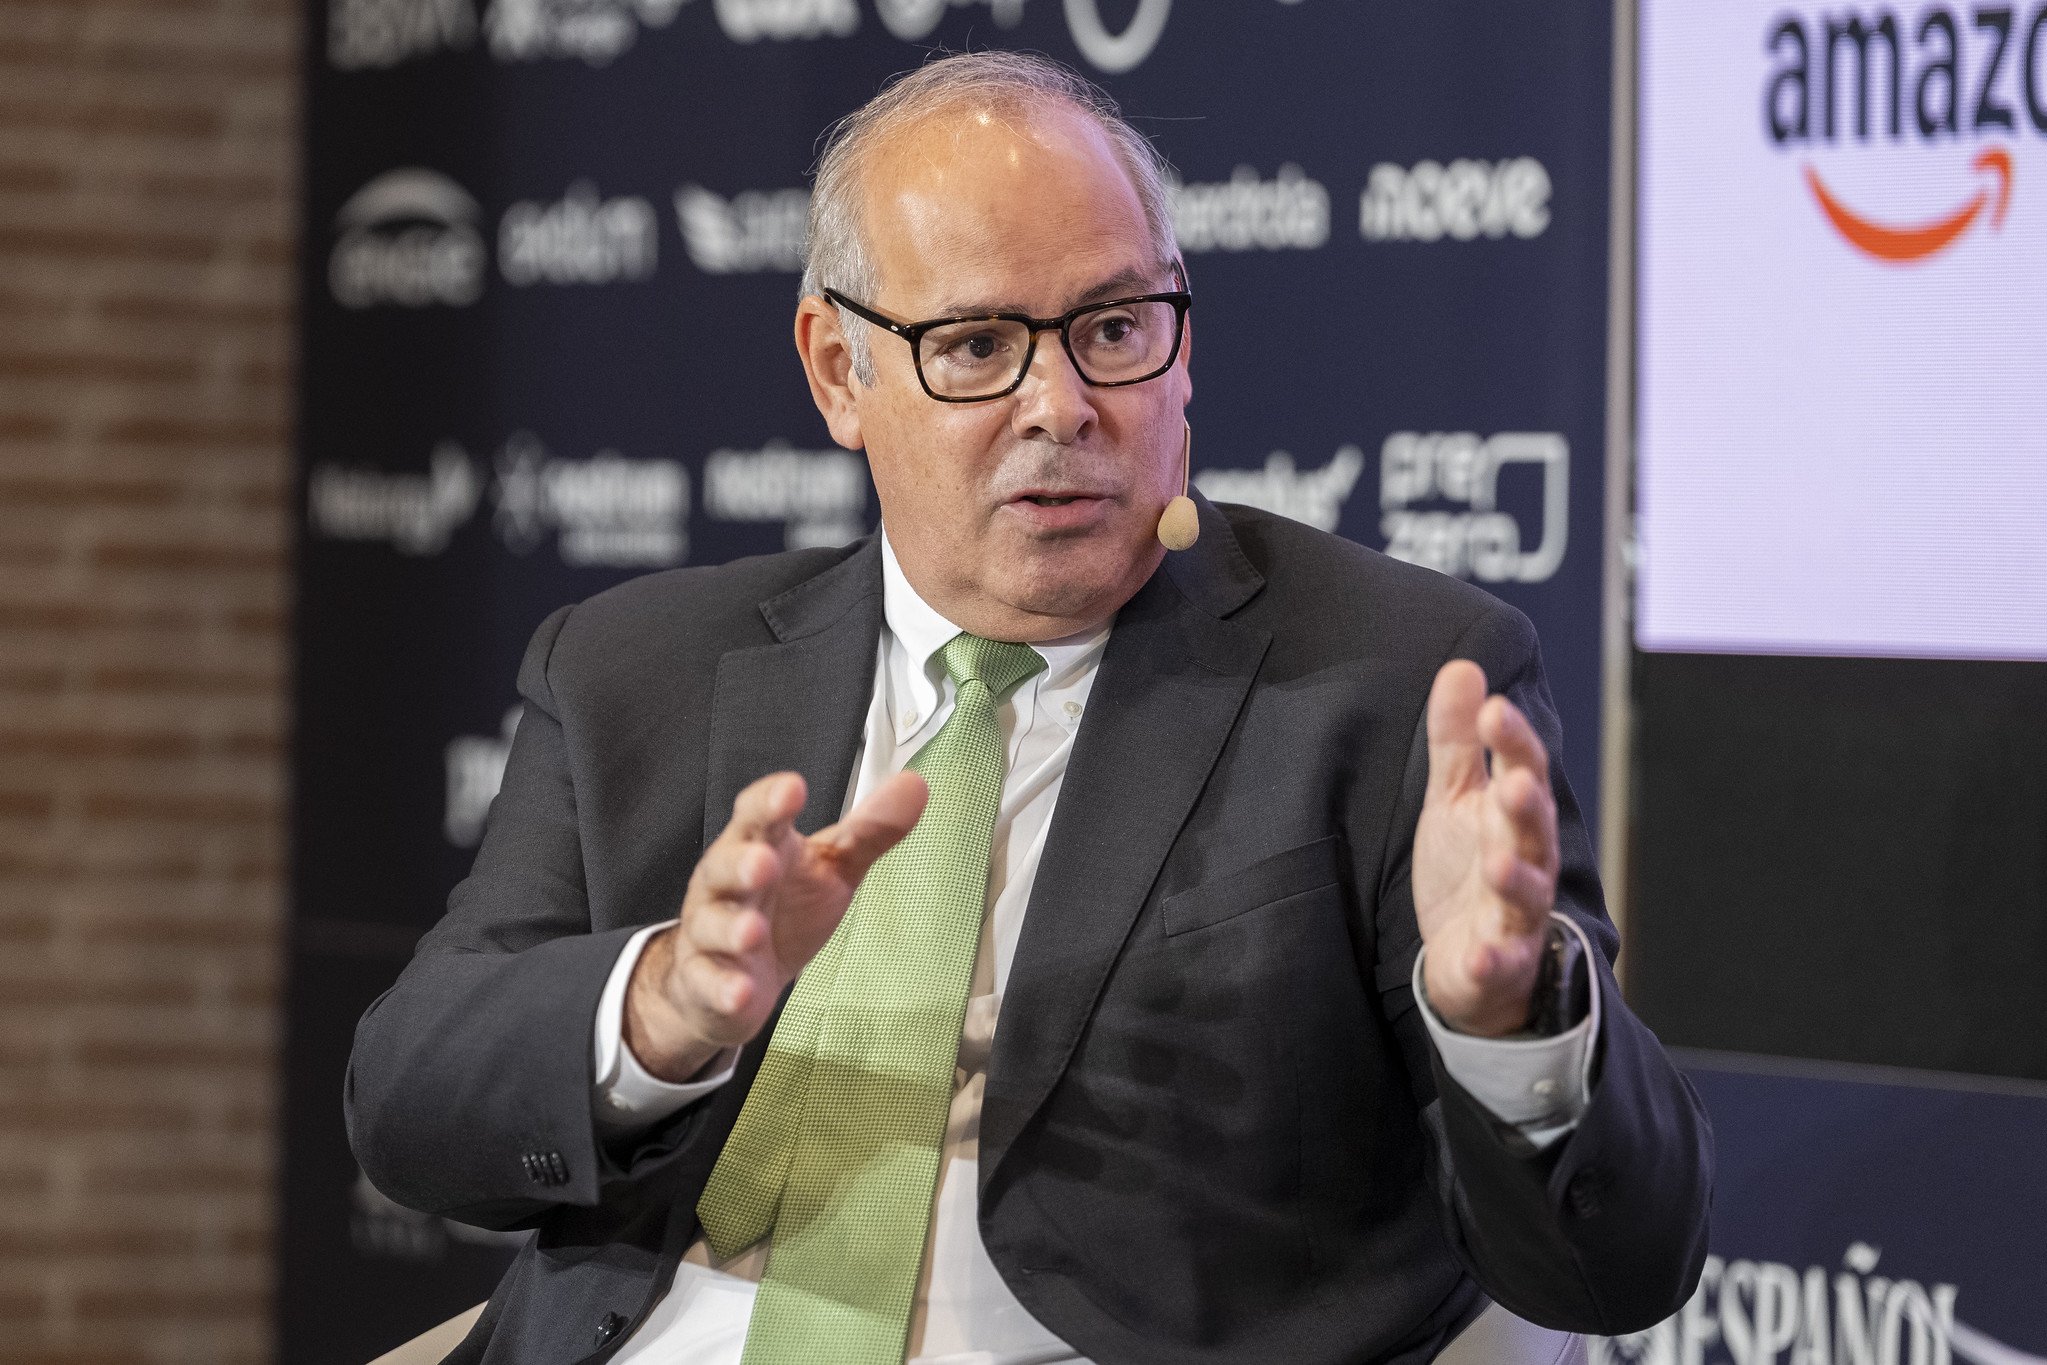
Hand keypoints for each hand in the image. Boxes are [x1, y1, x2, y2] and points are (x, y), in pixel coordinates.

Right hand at [623, 769, 927, 1081]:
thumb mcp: (831, 867)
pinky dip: (725, 988)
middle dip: (742, 863)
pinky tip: (741, 991)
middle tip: (764, 862)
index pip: (758, 815)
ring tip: (752, 931)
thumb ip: (868, 830)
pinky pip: (711, 983)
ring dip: (731, 928)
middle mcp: (727, 885)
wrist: (734, 975)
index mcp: (760, 846)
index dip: (771, 801)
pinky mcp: (709, 981)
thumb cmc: (784, 910)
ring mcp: (712, 934)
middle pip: (725, 866)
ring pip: (713, 925)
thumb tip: (914, 786)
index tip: (792, 788)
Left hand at [1412, 660, 1561, 1037]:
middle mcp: (1527, 860)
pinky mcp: (1500, 961)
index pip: (1522, 769)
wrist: (1471, 960)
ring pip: (1526, 893)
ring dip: (1515, 878)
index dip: (1511, 740)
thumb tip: (1462, 667)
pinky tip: (1483, 955)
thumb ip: (1457, 739)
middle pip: (1533, 828)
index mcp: (1514, 814)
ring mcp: (1516, 914)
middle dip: (1526, 805)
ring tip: (1498, 861)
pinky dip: (1495, 959)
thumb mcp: (1455, 797)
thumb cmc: (1469, 868)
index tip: (1492, 708)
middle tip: (1513, 783)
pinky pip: (1502, 961)